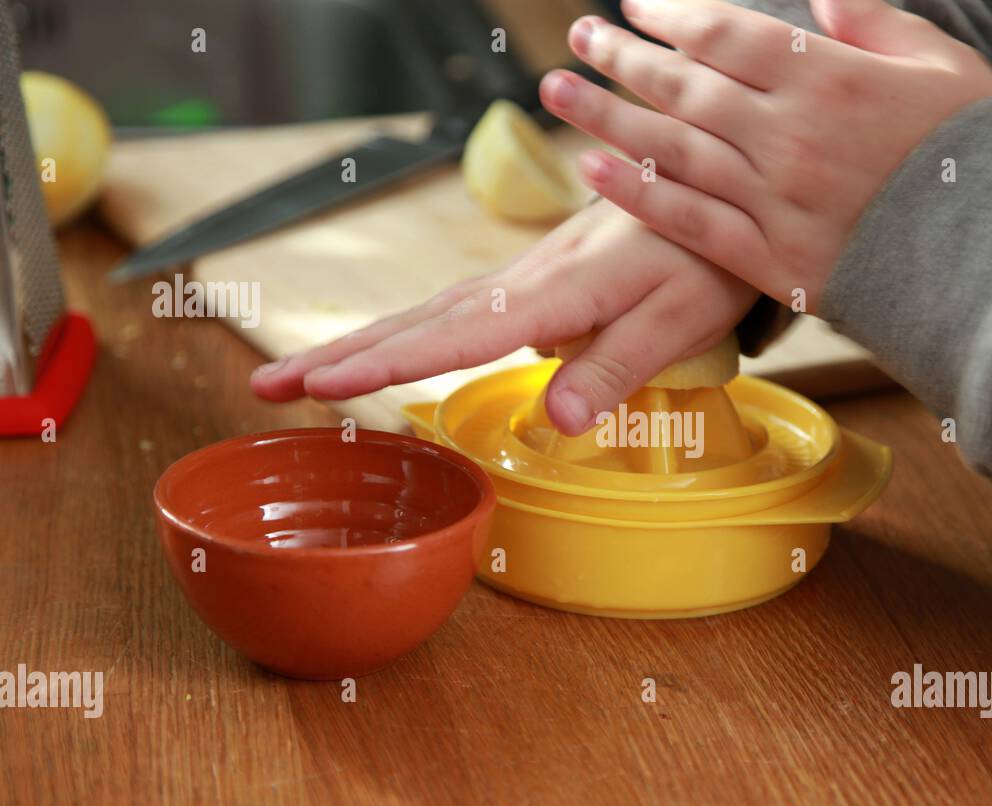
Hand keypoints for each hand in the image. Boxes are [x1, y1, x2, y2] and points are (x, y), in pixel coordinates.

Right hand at [250, 200, 757, 433]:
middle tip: (268, 386)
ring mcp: (521, 277)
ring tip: (300, 375)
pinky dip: (405, 333)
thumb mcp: (681, 316)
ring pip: (427, 313)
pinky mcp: (530, 280)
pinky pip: (453, 311)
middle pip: (418, 322)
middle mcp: (523, 281)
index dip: (389, 363)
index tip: (323, 383)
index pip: (457, 334)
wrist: (715, 188)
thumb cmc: (706, 256)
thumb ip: (618, 364)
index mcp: (556, 291)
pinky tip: (384, 351)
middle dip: (340, 354)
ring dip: (359, 343)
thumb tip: (556, 422)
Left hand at [541, 0, 991, 310]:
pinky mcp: (770, 257)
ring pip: (672, 147)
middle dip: (624, 56)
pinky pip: (689, 220)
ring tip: (558, 91)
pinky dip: (637, 193)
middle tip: (580, 38)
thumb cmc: (976, 155)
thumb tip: (820, 0)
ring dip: (608, 115)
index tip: (634, 5)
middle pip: (685, 84)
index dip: (671, 14)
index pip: (727, 32)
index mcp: (829, 77)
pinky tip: (593, 169)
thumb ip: (875, 25)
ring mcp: (774, 197)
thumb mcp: (942, 65)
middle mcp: (788, 132)